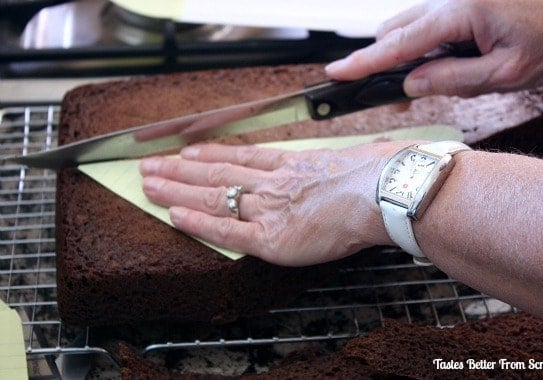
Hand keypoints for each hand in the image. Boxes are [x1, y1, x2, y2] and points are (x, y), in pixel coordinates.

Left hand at [139, 142, 409, 265]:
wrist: (381, 192)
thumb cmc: (377, 176)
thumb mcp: (359, 156)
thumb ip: (346, 161)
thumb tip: (362, 157)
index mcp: (293, 164)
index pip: (242, 158)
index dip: (212, 154)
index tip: (189, 151)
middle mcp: (274, 182)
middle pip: (217, 172)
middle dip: (180, 169)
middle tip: (151, 164)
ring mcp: (269, 208)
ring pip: (214, 195)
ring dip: (178, 189)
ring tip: (149, 182)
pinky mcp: (271, 238)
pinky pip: (226, 230)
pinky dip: (198, 222)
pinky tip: (174, 215)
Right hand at [326, 0, 542, 97]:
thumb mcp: (505, 73)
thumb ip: (453, 80)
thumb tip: (412, 84)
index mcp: (462, 11)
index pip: (400, 43)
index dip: (364, 62)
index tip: (337, 72)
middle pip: (396, 30)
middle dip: (384, 63)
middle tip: (391, 97)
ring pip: (411, 27)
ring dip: (409, 57)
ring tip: (430, 83)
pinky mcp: (463, 2)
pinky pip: (431, 24)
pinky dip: (428, 48)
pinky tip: (451, 64)